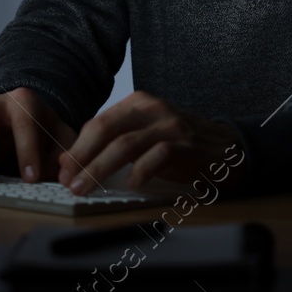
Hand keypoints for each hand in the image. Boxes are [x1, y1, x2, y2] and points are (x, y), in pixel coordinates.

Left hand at [58, 90, 247, 194]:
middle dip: (82, 157)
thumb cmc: (180, 144)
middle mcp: (152, 109)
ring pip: (126, 145)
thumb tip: (77, 161)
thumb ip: (118, 140)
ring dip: (100, 168)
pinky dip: (140, 171)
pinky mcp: (186, 145)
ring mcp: (170, 126)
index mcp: (138, 103)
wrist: (229, 148)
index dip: (77, 147)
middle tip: (67, 180)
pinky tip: (130, 185)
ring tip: (85, 188)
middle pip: (106, 130)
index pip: (98, 123)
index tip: (62, 169)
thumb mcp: (148, 132)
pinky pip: (157, 156)